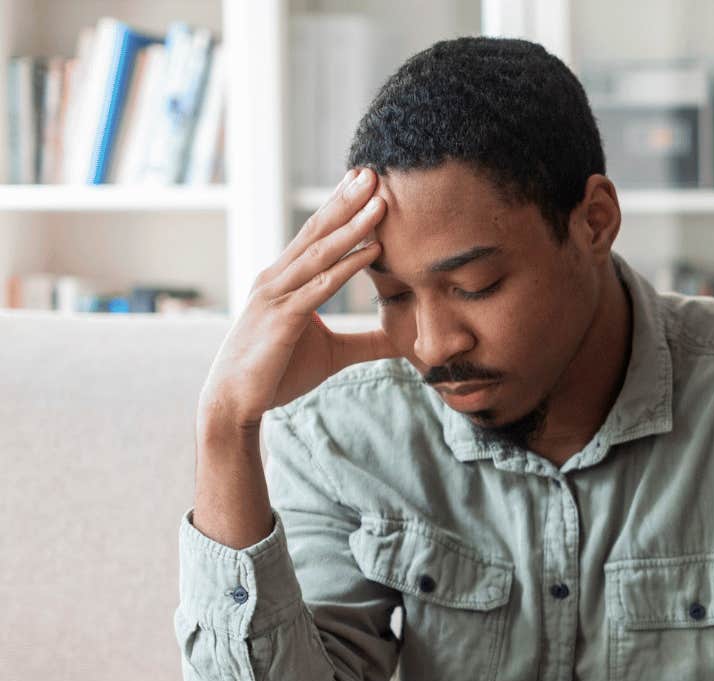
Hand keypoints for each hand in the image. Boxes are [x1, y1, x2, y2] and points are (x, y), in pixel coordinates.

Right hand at [197, 167, 393, 430]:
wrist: (236, 401)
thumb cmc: (278, 372)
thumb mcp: (333, 354)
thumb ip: (366, 341)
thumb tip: (402, 340)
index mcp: (286, 279)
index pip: (317, 235)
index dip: (341, 207)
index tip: (365, 182)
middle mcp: (278, 278)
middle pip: (318, 231)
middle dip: (347, 201)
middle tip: (373, 172)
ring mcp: (277, 295)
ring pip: (321, 253)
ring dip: (353, 226)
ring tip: (381, 202)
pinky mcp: (282, 318)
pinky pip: (321, 287)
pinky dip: (348, 267)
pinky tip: (372, 252)